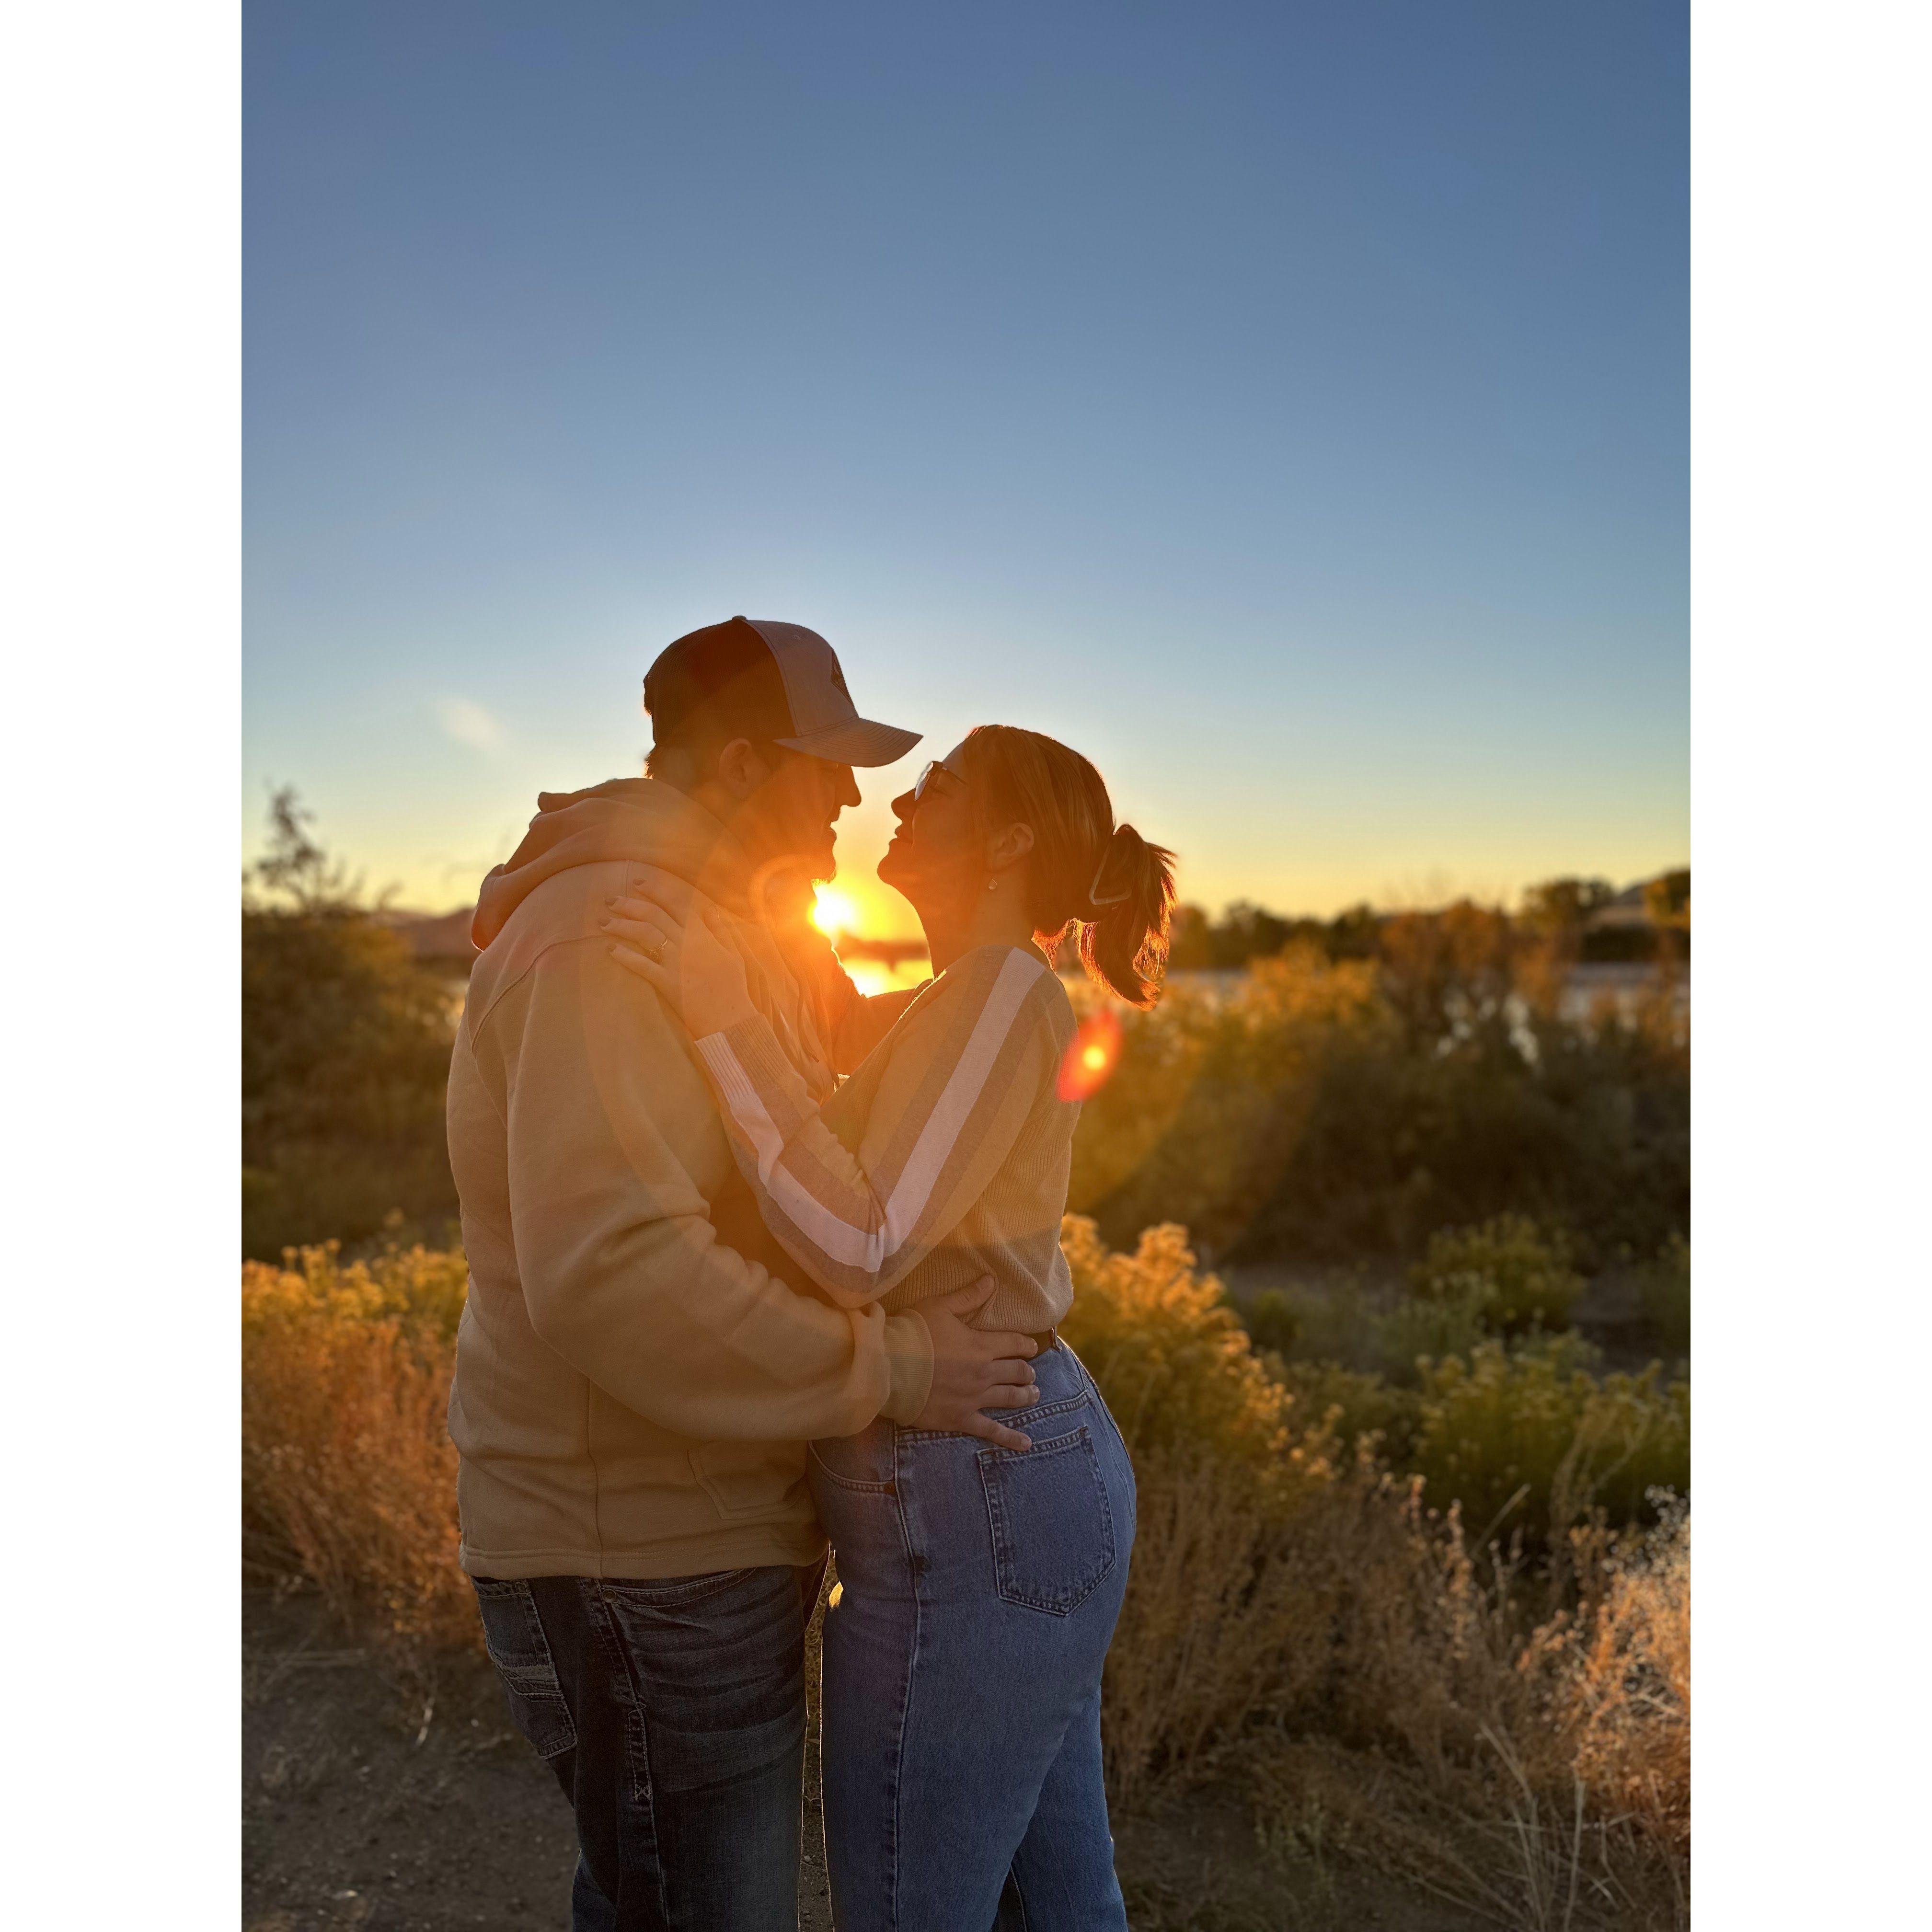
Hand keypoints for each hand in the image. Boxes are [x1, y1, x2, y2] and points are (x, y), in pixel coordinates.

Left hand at [604, 879, 753, 1036]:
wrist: (730, 1020)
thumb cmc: (733, 989)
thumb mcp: (733, 955)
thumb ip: (721, 930)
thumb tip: (709, 909)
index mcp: (703, 935)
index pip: (676, 903)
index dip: (655, 889)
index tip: (637, 882)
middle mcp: (687, 944)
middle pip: (653, 915)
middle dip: (629, 904)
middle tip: (610, 900)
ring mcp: (676, 962)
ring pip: (644, 934)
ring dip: (621, 925)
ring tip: (604, 922)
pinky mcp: (666, 982)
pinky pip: (641, 965)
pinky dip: (624, 956)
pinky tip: (610, 949)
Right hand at [911, 1279, 1040, 1450]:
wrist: (888, 1367)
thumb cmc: (913, 1333)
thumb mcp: (941, 1307)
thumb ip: (968, 1297)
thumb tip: (991, 1280)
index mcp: (981, 1345)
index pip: (1015, 1343)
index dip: (1026, 1344)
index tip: (1031, 1346)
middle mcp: (984, 1373)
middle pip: (1017, 1372)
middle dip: (1026, 1371)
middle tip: (1029, 1373)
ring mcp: (974, 1398)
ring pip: (1010, 1398)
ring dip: (1026, 1396)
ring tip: (1034, 1395)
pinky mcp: (961, 1418)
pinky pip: (992, 1430)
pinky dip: (1011, 1438)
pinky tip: (1026, 1444)